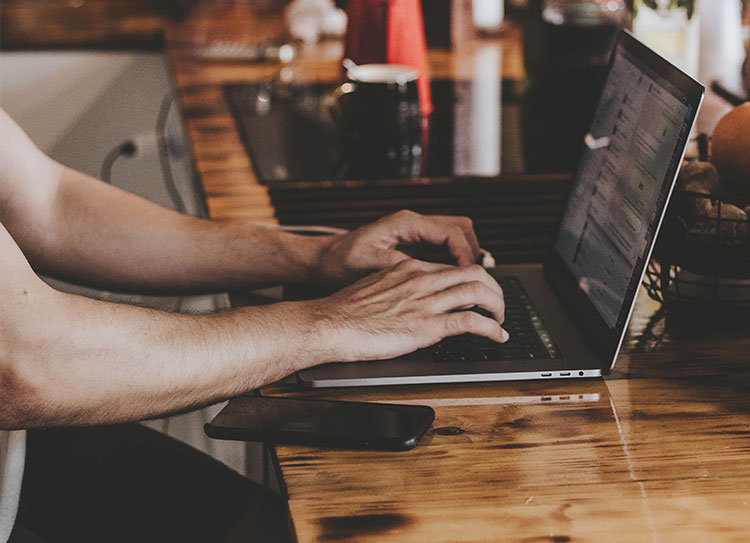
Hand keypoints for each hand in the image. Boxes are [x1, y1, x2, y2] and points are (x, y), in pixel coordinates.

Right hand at [303, 259, 507, 363]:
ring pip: (479, 292)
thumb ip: (398, 288)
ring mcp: (425, 302)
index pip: (452, 268)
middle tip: (497, 305)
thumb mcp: (375, 287)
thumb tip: (411, 299)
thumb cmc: (345, 311)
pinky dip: (492, 329)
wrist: (330, 324)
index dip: (473, 280)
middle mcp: (421, 280)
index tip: (479, 292)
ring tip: (501, 320)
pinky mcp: (427, 326)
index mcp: (408, 269)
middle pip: (474, 273)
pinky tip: (497, 336)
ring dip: (498, 307)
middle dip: (494, 288)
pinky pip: (471, 322)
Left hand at [314, 210, 480, 284]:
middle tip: (476, 280)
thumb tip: (429, 273)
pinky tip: (450, 284)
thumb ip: (399, 266)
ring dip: (465, 258)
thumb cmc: (340, 262)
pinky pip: (443, 249)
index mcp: (405, 224)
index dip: (466, 254)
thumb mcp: (368, 265)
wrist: (323, 261)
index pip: (451, 232)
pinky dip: (453, 263)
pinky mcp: (412, 245)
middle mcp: (413, 224)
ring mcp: (414, 233)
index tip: (471, 276)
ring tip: (467, 284)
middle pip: (461, 229)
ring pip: (456, 237)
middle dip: (473, 253)